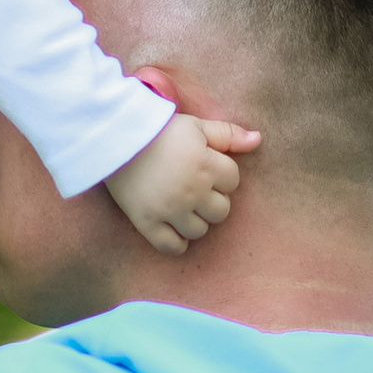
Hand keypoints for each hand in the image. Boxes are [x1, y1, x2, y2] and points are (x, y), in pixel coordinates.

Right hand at [102, 113, 262, 255]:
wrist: (114, 138)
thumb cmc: (158, 130)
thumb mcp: (195, 125)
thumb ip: (228, 134)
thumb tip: (258, 140)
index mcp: (206, 164)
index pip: (233, 181)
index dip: (221, 174)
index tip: (203, 167)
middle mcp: (191, 190)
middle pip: (221, 211)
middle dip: (211, 201)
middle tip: (193, 189)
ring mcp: (169, 209)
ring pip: (200, 231)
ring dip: (195, 221)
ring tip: (181, 207)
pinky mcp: (147, 222)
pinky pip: (172, 247)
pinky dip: (177, 243)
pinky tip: (172, 229)